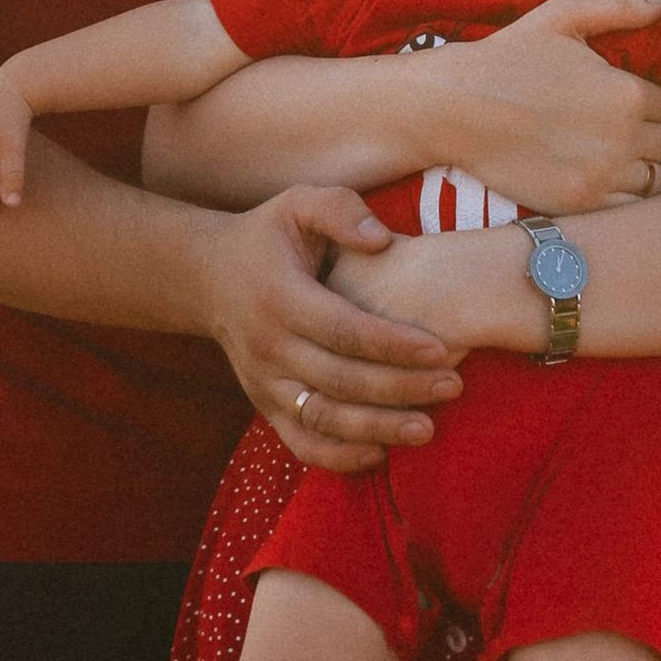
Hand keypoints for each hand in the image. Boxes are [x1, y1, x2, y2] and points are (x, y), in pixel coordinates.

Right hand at [199, 188, 463, 473]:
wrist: (207, 277)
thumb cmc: (267, 236)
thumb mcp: (297, 203)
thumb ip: (340, 210)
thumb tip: (380, 240)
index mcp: (279, 297)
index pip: (343, 329)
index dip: (393, 344)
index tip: (442, 350)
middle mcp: (268, 346)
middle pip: (340, 380)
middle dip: (401, 388)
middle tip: (453, 387)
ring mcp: (263, 382)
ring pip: (323, 419)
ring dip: (377, 429)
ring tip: (428, 428)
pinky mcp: (264, 405)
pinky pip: (301, 443)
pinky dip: (339, 457)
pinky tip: (381, 453)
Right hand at [433, 0, 660, 214]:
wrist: (454, 108)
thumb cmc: (507, 57)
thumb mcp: (562, 18)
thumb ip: (620, 7)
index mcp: (624, 91)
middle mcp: (622, 137)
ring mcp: (602, 175)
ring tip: (659, 164)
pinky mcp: (582, 203)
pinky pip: (637, 209)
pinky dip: (643, 199)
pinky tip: (631, 185)